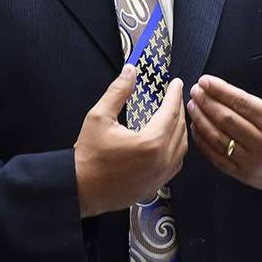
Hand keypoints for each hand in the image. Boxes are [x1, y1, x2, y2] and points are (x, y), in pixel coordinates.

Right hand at [73, 65, 187, 217]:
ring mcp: (161, 175)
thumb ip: (118, 92)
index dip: (174, 94)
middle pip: (179, 127)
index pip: (170, 111)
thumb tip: (130, 72)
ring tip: (174, 115)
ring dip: (180, 128)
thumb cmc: (88, 157)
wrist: (80, 190)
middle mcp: (161, 160)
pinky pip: (176, 162)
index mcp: (151, 142)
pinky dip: (176, 147)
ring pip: (181, 146)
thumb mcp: (99, 117)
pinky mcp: (156, 185)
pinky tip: (170, 140)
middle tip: (174, 96)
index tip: (176, 84)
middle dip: (178, 109)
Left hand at [187, 47, 261, 194]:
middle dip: (207, 103)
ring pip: (219, 139)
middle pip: (227, 120)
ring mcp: (253, 161)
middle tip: (195, 90)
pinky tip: (196, 129)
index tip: (205, 80)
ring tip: (192, 105)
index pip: (242, 103)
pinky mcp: (245, 175)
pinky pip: (218, 158)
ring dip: (202, 121)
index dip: (221, 91)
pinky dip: (204, 143)